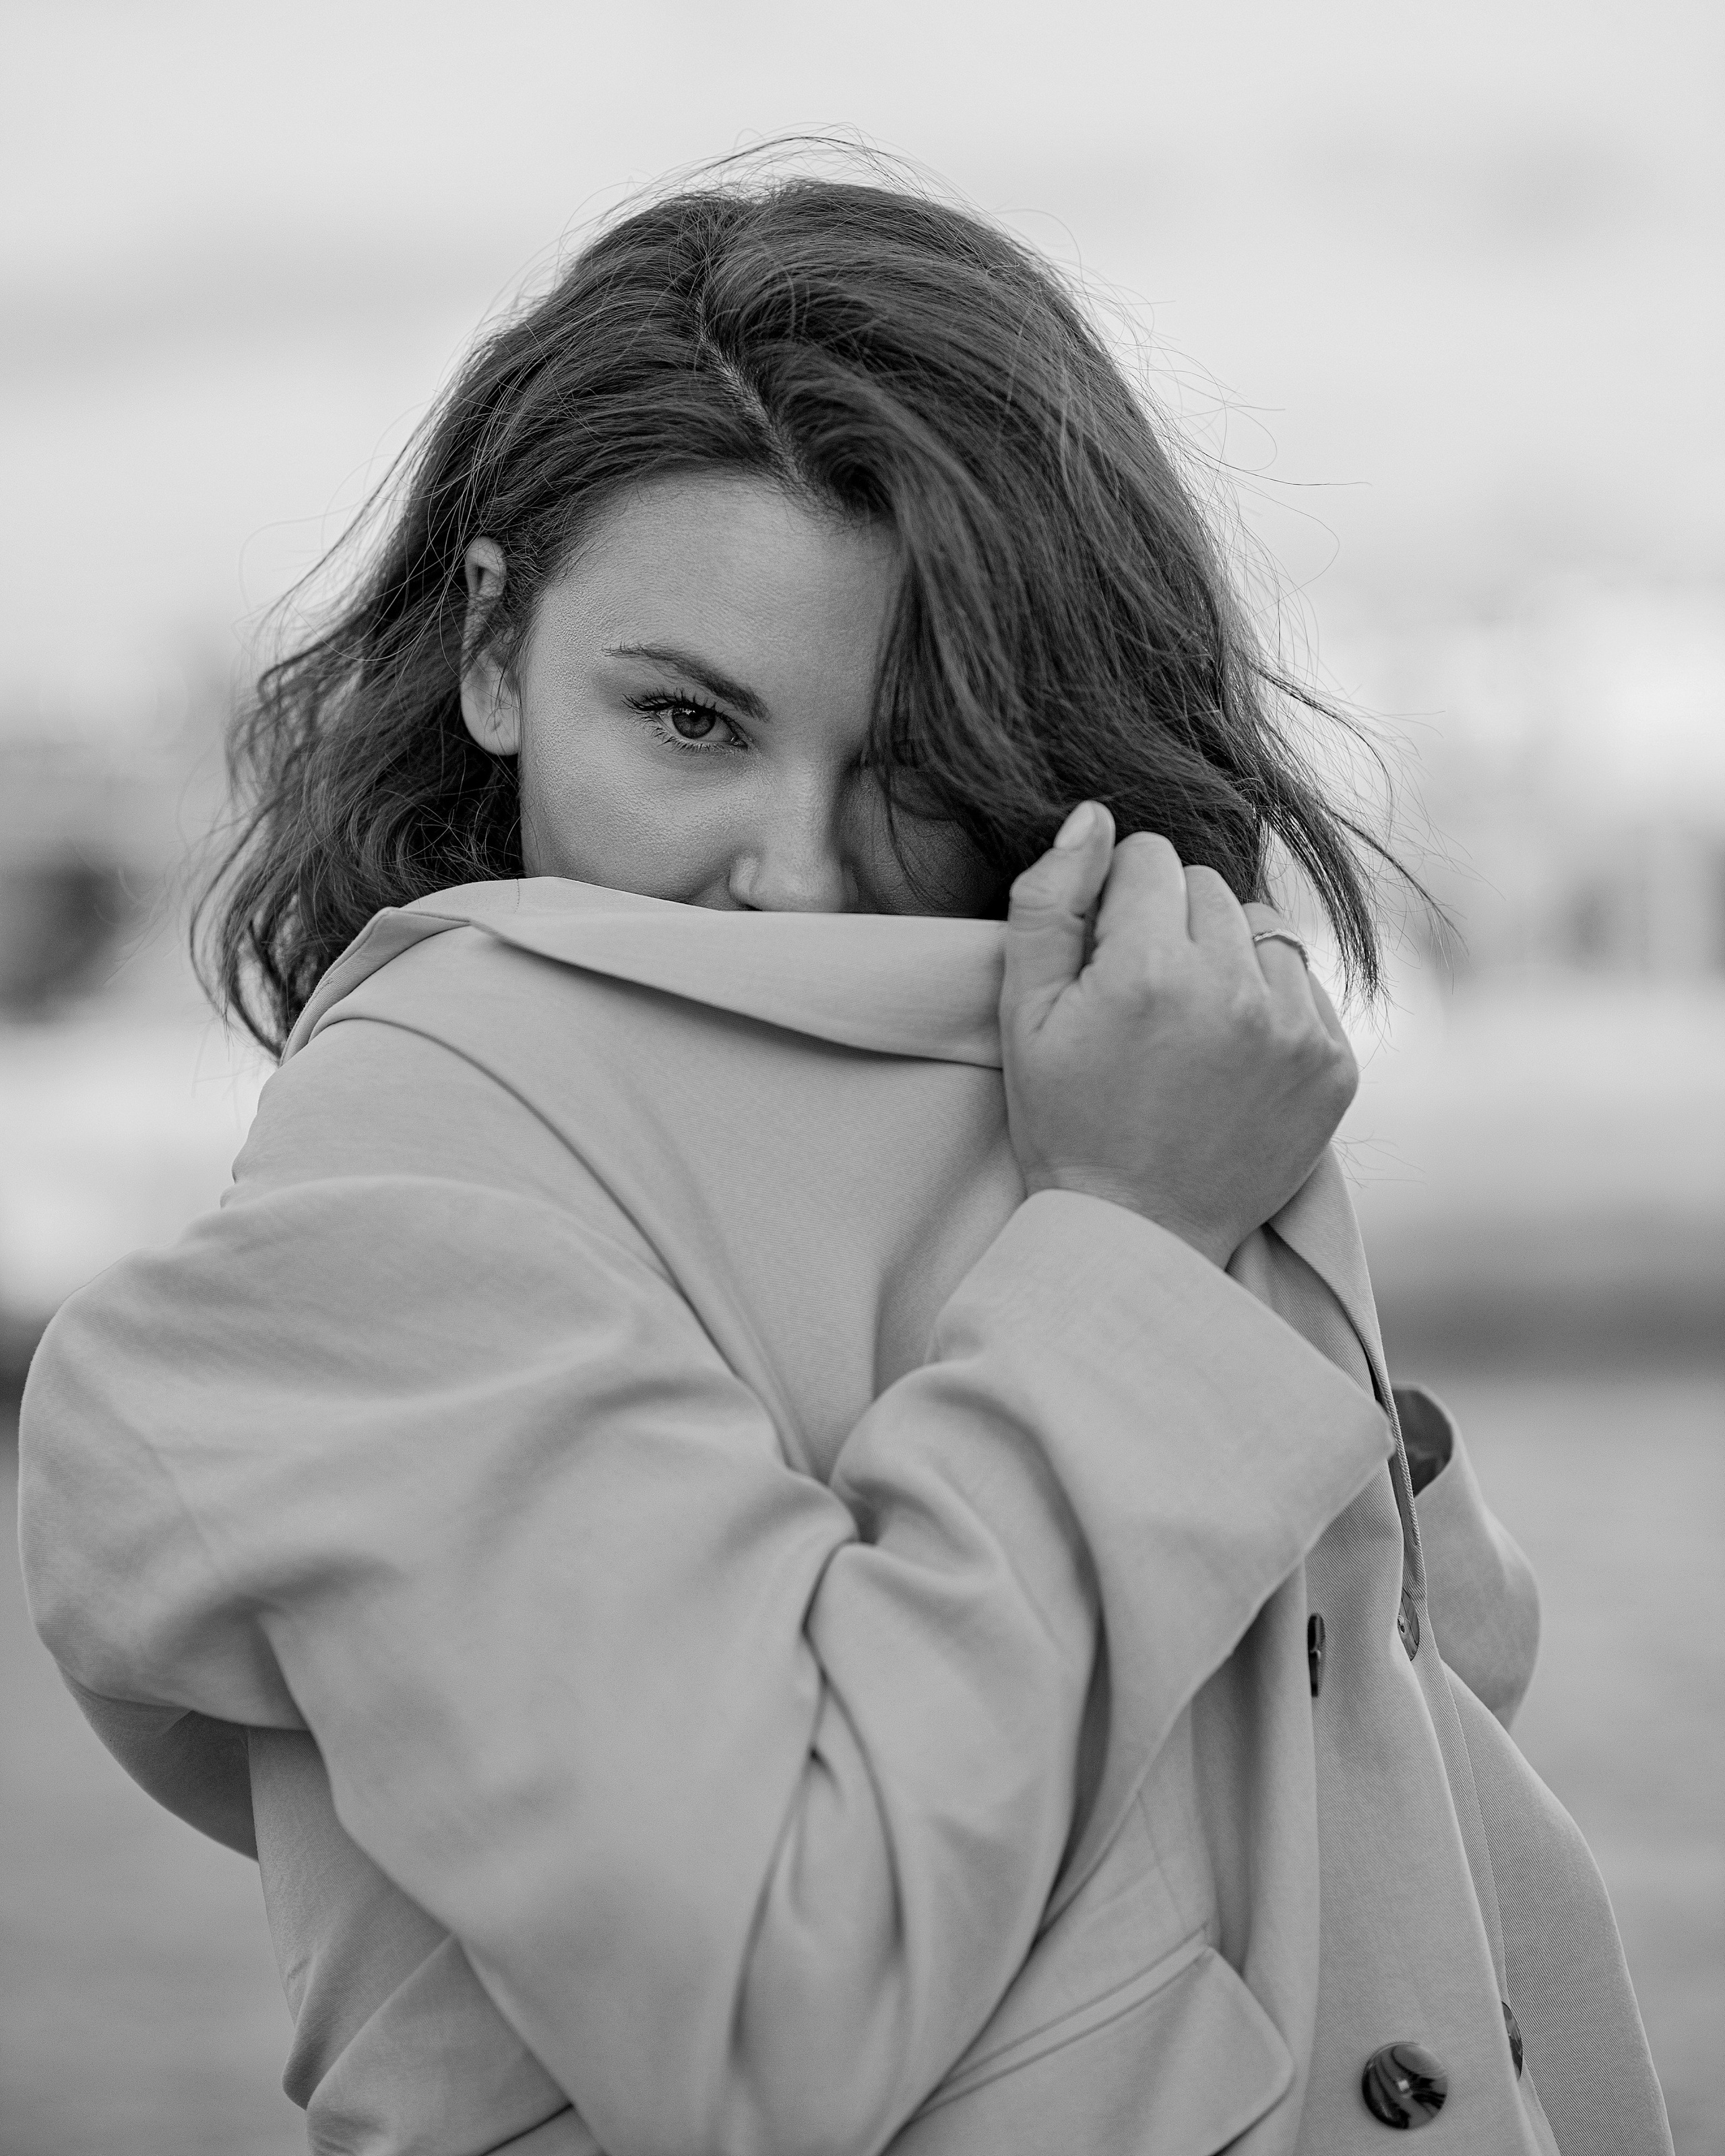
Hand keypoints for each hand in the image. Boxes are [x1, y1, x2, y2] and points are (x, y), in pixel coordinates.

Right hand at [1000, 803, 1358, 1266]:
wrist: (1139, 1236)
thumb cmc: (1067, 1123)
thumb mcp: (1023, 1016)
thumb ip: (1049, 903)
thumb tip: (1094, 815)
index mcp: (1150, 970)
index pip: (1149, 858)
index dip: (1117, 903)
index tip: (1106, 961)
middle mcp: (1234, 991)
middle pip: (1209, 887)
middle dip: (1172, 925)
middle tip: (1144, 1001)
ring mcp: (1294, 1030)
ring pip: (1263, 928)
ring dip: (1228, 958)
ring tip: (1190, 1027)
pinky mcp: (1333, 1065)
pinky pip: (1303, 985)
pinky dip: (1269, 1004)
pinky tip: (1230, 1055)